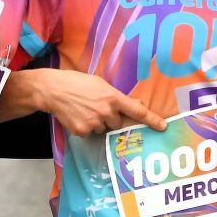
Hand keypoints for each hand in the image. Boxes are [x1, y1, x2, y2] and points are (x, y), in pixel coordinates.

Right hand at [25, 69, 167, 134]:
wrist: (53, 90)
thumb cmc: (77, 82)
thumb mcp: (100, 83)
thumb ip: (117, 96)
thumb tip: (135, 106)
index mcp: (113, 97)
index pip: (137, 111)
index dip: (152, 120)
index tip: (163, 127)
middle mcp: (106, 112)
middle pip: (118, 124)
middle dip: (112, 119)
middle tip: (97, 107)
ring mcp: (94, 123)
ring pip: (104, 130)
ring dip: (98, 123)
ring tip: (85, 110)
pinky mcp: (82, 131)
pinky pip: (90, 133)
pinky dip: (86, 127)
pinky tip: (78, 116)